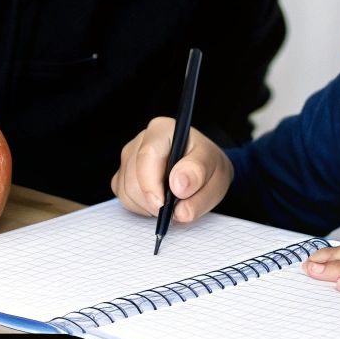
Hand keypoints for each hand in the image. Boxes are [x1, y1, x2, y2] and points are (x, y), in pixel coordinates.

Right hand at [110, 117, 232, 222]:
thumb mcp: (217, 171)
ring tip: (171, 202)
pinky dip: (142, 208)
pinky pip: (125, 198)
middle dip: (153, 201)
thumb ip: (199, 177)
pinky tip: (159, 201)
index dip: (152, 183)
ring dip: (149, 206)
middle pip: (133, 177)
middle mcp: (140, 140)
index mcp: (163, 130)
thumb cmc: (208, 168)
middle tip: (176, 208)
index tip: (164, 205)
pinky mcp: (122, 175)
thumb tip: (178, 189)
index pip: (148, 154)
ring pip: (126, 190)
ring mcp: (128, 158)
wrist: (203, 172)